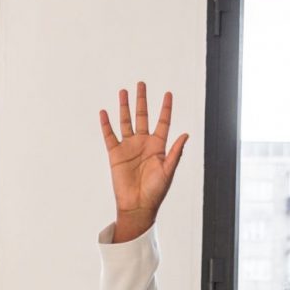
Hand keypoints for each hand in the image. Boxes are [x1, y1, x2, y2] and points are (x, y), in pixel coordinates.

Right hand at [99, 82, 189, 242]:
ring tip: (123, 92)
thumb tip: (186, 134)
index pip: (163, 122)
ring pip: (126, 122)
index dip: (166, 108)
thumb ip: (175, 152)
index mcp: (158, 146)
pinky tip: (104, 112)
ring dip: (125, 107)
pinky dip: (106, 124)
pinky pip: (110, 136)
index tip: (168, 94)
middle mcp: (143, 143)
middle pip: (143, 116)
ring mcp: (129, 147)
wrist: (137, 206)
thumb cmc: (155, 192)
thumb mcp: (168, 171)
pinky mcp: (115, 154)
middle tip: (141, 83)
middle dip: (142, 100)